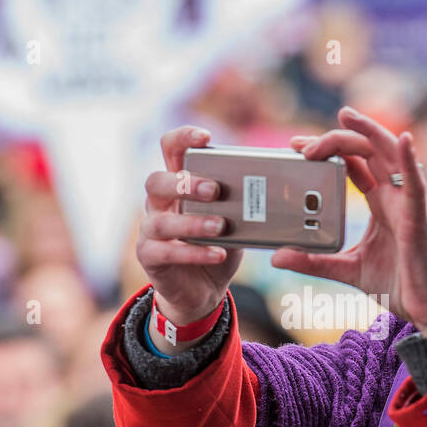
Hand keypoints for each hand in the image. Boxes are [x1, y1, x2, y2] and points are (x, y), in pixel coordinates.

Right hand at [135, 126, 241, 334]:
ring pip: (161, 220)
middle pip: (156, 181)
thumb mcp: (235, 219)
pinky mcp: (150, 257)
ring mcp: (150, 230)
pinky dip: (194, 252)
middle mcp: (159, 203)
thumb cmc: (218, 244)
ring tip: (220, 226)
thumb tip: (277, 180)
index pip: (170, 149)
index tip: (205, 137)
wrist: (203, 289)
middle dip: (186, 183)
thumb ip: (244, 200)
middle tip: (215, 190)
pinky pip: (166, 252)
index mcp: (179, 184)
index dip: (183, 138)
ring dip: (192, 221)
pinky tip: (218, 253)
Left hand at [275, 106, 426, 334]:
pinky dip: (409, 160)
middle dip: (337, 139)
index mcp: (379, 204)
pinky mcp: (418, 218)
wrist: (426, 311)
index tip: (297, 148)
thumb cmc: (397, 286)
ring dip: (368, 133)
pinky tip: (403, 139)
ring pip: (391, 155)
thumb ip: (312, 261)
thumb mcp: (344, 270)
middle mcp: (393, 197)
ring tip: (345, 117)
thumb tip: (277, 256)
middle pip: (367, 152)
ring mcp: (406, 204)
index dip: (328, 150)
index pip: (352, 165)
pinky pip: (415, 183)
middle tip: (304, 144)